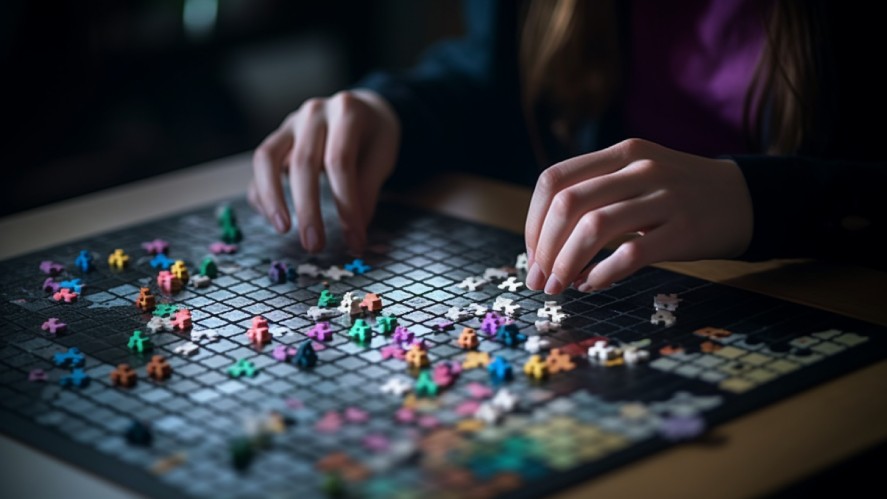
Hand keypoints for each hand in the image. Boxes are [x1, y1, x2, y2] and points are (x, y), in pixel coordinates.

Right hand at [249, 89, 399, 253]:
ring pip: (266, 158)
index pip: (340, 162)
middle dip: (308, 209)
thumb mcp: (382, 157)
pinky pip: (261, 166)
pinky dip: (262, 193)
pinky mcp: (277, 139)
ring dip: (272, 198)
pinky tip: (274, 218)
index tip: (354, 239)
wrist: (362, 110)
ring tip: (283, 229)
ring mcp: (290, 123)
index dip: (346, 205)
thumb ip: (368, 190)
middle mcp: (314, 113)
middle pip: (303, 163)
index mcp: (346, 111)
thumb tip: (356, 230)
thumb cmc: (374, 137)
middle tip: (314, 245)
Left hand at [524, 138, 753, 293]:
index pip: (554, 180)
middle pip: (567, 204)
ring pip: (593, 228)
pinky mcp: (683, 230)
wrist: (745, 199)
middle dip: (543, 247)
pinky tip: (593, 285)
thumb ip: (596, 193)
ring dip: (566, 263)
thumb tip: (543, 243)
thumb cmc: (679, 194)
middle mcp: (639, 169)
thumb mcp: (638, 175)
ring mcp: (663, 197)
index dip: (533, 221)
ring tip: (560, 286)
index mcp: (621, 153)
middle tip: (539, 278)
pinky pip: (630, 253)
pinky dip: (602, 273)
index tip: (532, 253)